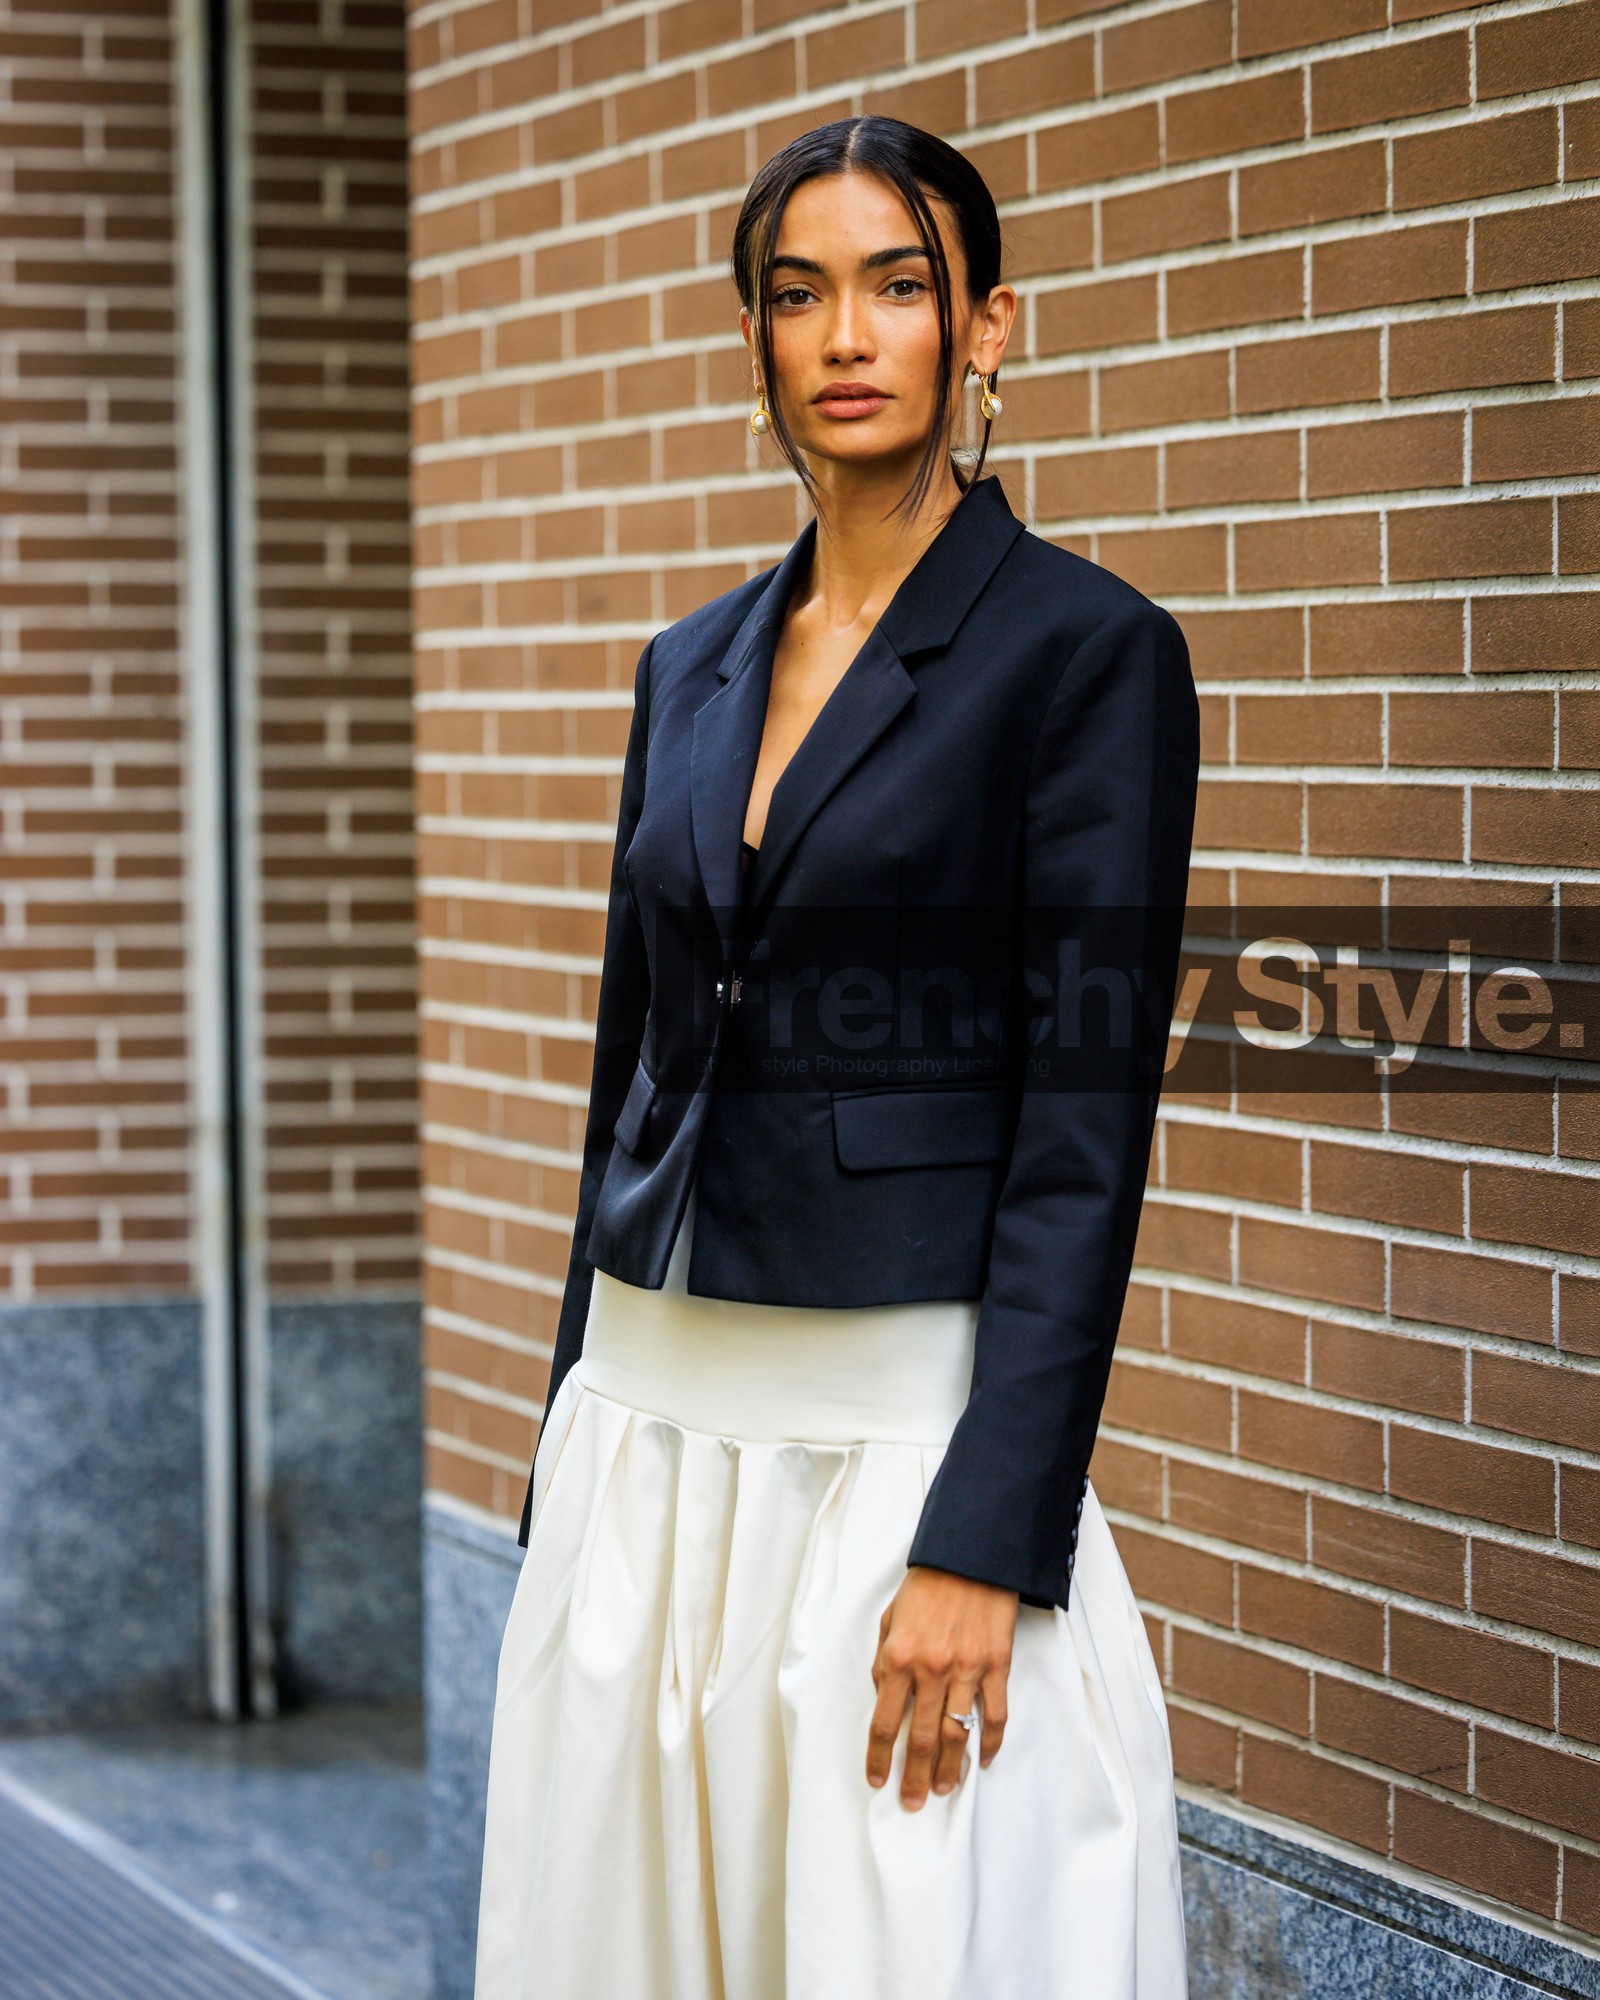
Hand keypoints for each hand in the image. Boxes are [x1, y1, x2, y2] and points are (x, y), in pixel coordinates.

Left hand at [867, 1565, 1017, 1809]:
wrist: (970, 1556)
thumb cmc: (926, 1585)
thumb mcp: (889, 1618)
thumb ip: (883, 1661)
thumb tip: (882, 1699)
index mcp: (898, 1658)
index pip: (882, 1722)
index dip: (878, 1757)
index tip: (877, 1780)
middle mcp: (931, 1670)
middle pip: (921, 1739)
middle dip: (915, 1777)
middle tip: (913, 1802)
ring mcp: (967, 1671)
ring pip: (958, 1735)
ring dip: (950, 1769)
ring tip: (943, 1790)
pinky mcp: (997, 1666)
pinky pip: (995, 1715)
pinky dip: (991, 1743)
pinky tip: (984, 1760)